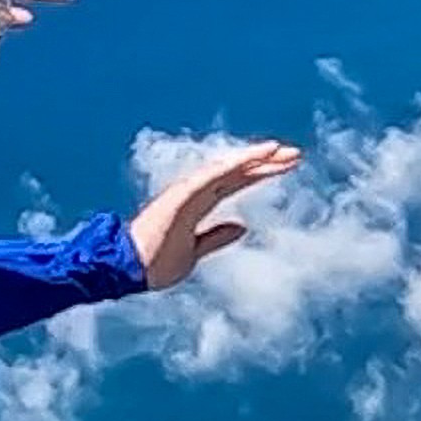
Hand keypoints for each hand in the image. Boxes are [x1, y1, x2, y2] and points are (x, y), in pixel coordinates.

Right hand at [129, 142, 302, 291]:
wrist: (126, 270)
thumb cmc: (153, 264)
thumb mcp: (194, 252)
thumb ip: (216, 238)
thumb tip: (241, 227)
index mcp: (196, 204)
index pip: (234, 183)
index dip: (259, 173)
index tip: (285, 166)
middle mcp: (193, 192)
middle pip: (236, 172)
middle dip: (265, 162)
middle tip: (295, 153)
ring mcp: (187, 192)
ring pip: (227, 169)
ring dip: (254, 158)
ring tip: (282, 150)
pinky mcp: (182, 196)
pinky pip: (213, 176)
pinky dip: (234, 164)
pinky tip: (254, 157)